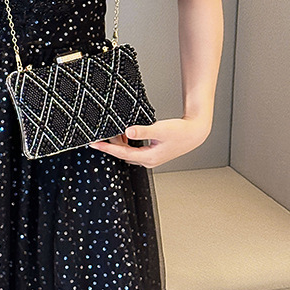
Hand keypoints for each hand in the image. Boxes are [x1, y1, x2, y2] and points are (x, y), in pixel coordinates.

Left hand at [88, 116, 211, 167]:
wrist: (194, 133)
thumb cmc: (180, 132)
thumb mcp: (159, 129)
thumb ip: (142, 130)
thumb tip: (128, 131)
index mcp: (148, 157)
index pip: (122, 154)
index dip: (107, 148)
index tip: (95, 144)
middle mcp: (148, 160)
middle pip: (123, 155)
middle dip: (110, 146)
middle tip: (98, 137)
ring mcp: (150, 157)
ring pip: (128, 152)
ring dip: (119, 144)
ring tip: (110, 133)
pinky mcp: (152, 153)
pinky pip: (134, 150)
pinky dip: (127, 143)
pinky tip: (124, 134)